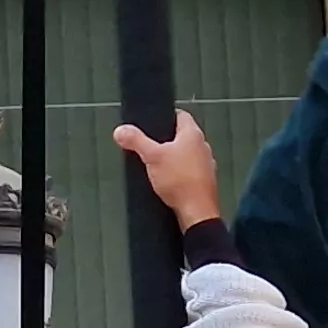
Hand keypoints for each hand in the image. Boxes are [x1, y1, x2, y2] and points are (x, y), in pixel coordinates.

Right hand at [112, 112, 221, 229]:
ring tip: (158, 167)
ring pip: (186, 155)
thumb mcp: (151, 157)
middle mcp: (203, 146)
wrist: (197, 212)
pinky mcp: (204, 181)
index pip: (180, 115)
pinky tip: (169, 183)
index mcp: (193, 134)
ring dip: (174, 159)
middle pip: (182, 136)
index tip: (154, 122)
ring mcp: (206, 164)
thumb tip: (121, 130)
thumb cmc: (181, 182)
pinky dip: (179, 175)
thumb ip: (135, 141)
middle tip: (151, 147)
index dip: (165, 117)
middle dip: (166, 141)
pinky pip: (189, 172)